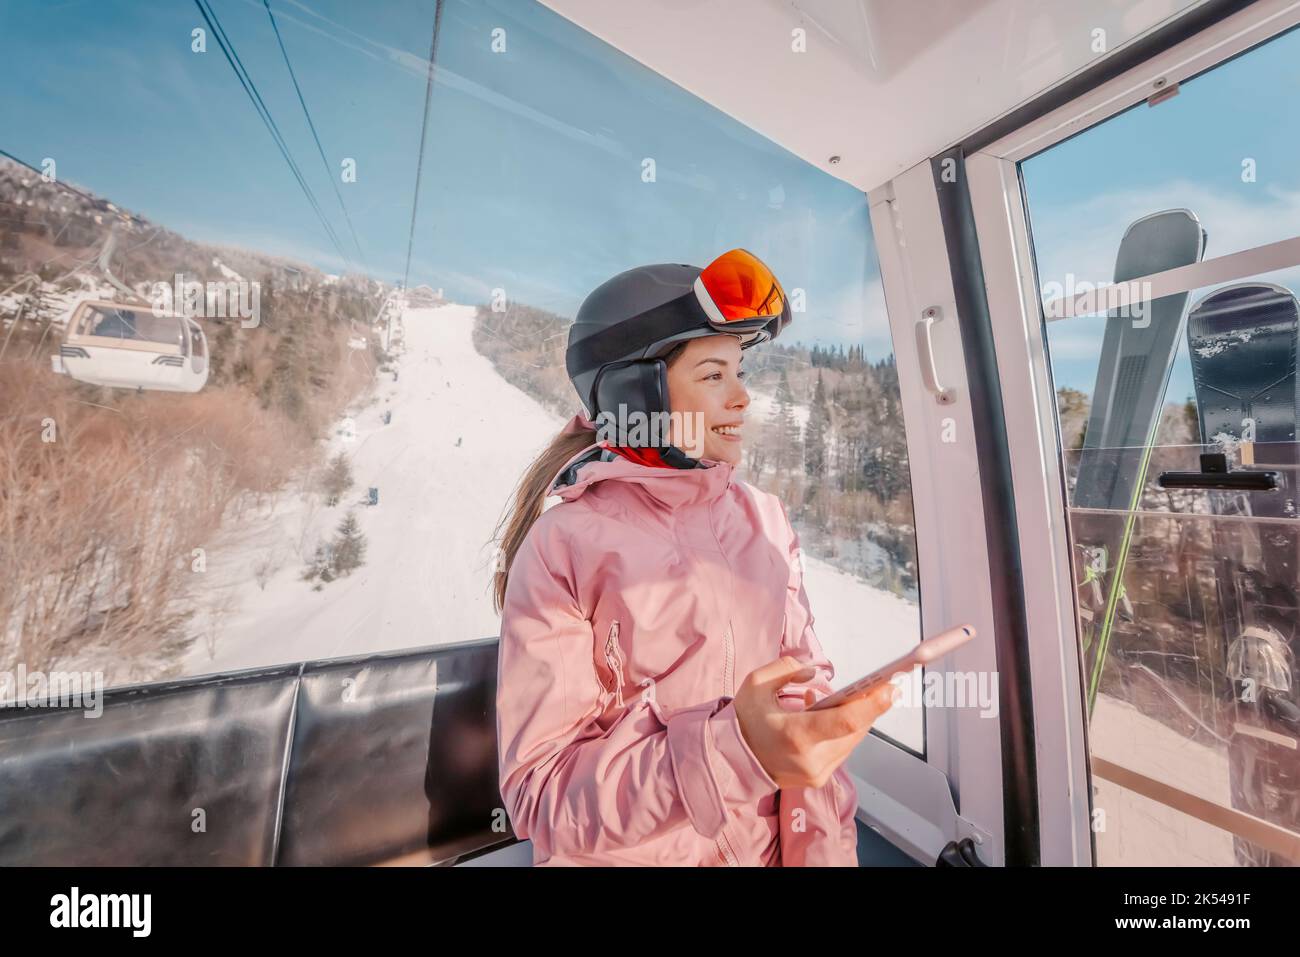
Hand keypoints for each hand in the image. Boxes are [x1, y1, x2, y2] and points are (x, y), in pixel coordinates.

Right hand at [732, 656, 895, 788]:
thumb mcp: (756, 684)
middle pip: (855, 731)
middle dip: (869, 707)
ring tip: (852, 697)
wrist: (730, 761)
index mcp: (796, 735)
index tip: (892, 687)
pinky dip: (841, 731)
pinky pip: (841, 750)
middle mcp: (811, 760)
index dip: (873, 705)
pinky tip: (829, 714)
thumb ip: (788, 669)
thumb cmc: (744, 720)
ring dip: (856, 718)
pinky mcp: (818, 779)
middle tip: (883, 685)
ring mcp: (816, 774)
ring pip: (852, 741)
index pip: (846, 722)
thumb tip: (816, 675)